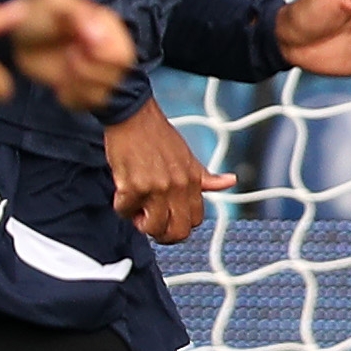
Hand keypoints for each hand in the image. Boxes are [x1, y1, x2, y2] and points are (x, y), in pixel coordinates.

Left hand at [7, 0, 136, 114]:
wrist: (20, 34)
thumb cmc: (39, 13)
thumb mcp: (54, 2)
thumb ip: (78, 12)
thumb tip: (98, 37)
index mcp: (108, 27)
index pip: (122, 56)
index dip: (98, 58)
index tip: (75, 48)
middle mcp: (110, 50)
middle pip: (115, 77)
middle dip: (87, 73)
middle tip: (69, 58)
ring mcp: (99, 71)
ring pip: (102, 94)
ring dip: (76, 86)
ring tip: (62, 71)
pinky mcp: (86, 88)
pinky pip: (86, 104)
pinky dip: (70, 97)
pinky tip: (59, 84)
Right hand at [101, 97, 236, 245]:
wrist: (134, 117)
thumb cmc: (157, 135)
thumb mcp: (188, 157)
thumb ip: (206, 177)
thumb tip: (229, 182)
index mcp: (193, 180)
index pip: (195, 220)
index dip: (179, 225)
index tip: (168, 218)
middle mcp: (177, 186)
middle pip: (177, 231)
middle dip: (162, 234)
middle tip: (150, 223)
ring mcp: (156, 188)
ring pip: (152, 227)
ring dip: (140, 223)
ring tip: (136, 207)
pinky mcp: (133, 186)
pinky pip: (126, 211)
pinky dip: (122, 206)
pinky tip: (123, 192)